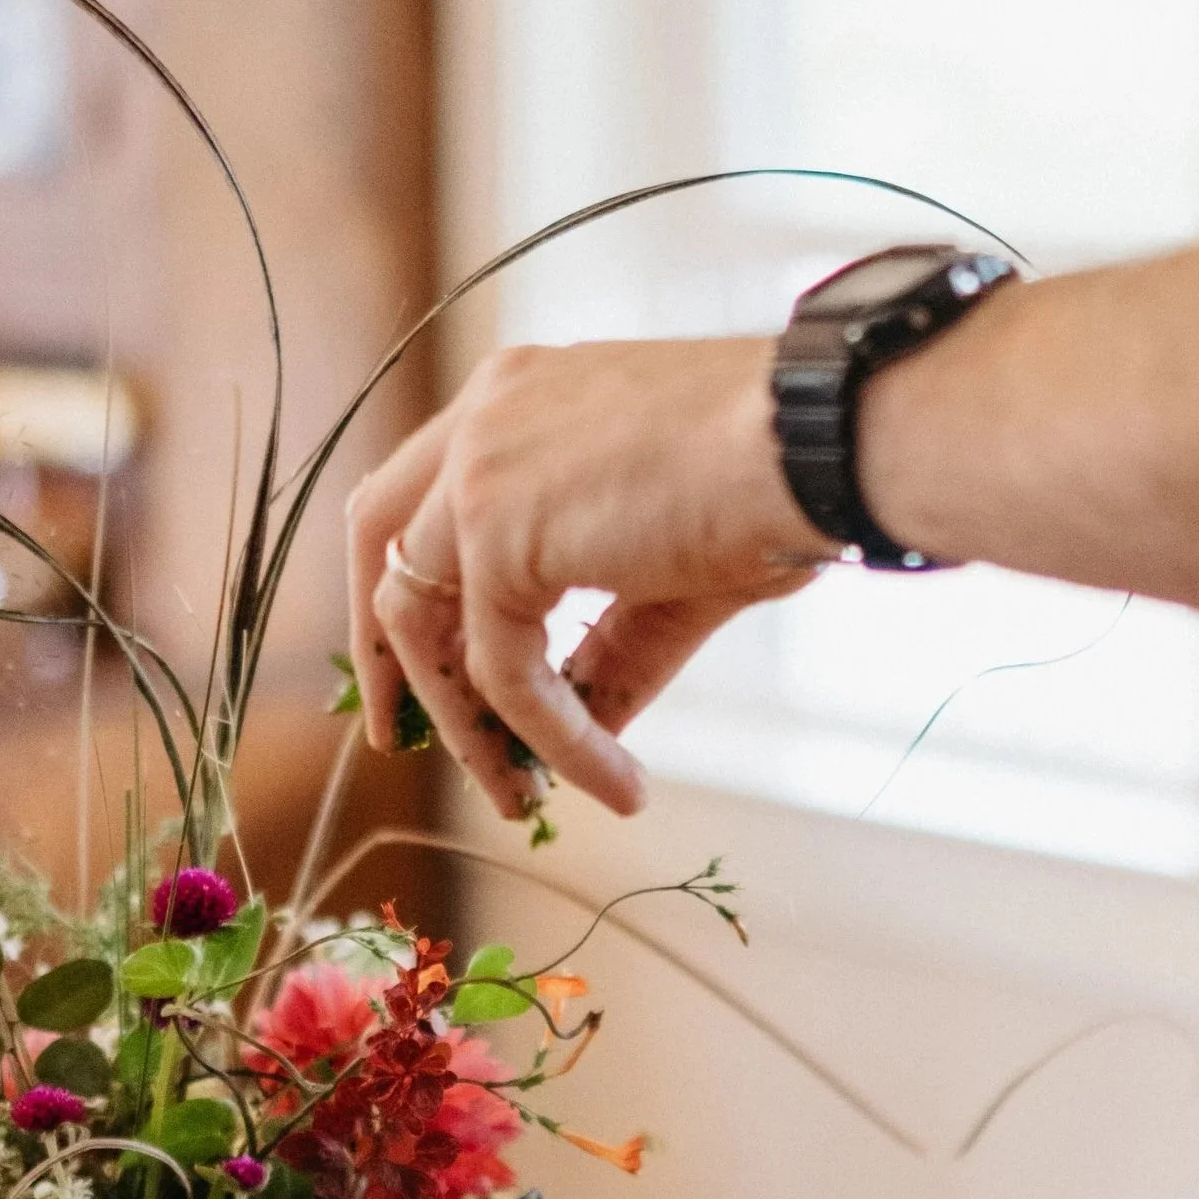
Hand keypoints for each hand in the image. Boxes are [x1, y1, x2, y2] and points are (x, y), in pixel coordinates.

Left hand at [346, 336, 833, 820]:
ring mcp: (479, 470)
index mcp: (520, 398)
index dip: (419, 587)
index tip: (437, 672)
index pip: (425, 494)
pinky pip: (502, 673)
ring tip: (518, 800)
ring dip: (462, 724)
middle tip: (397, 738)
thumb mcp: (674, 573)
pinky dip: (551, 740)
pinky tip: (611, 782)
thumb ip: (613, 646)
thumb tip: (585, 734)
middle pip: (378, 538)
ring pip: (421, 621)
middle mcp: (484, 417)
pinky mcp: (498, 536)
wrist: (820, 443)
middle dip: (381, 648)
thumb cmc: (779, 484)